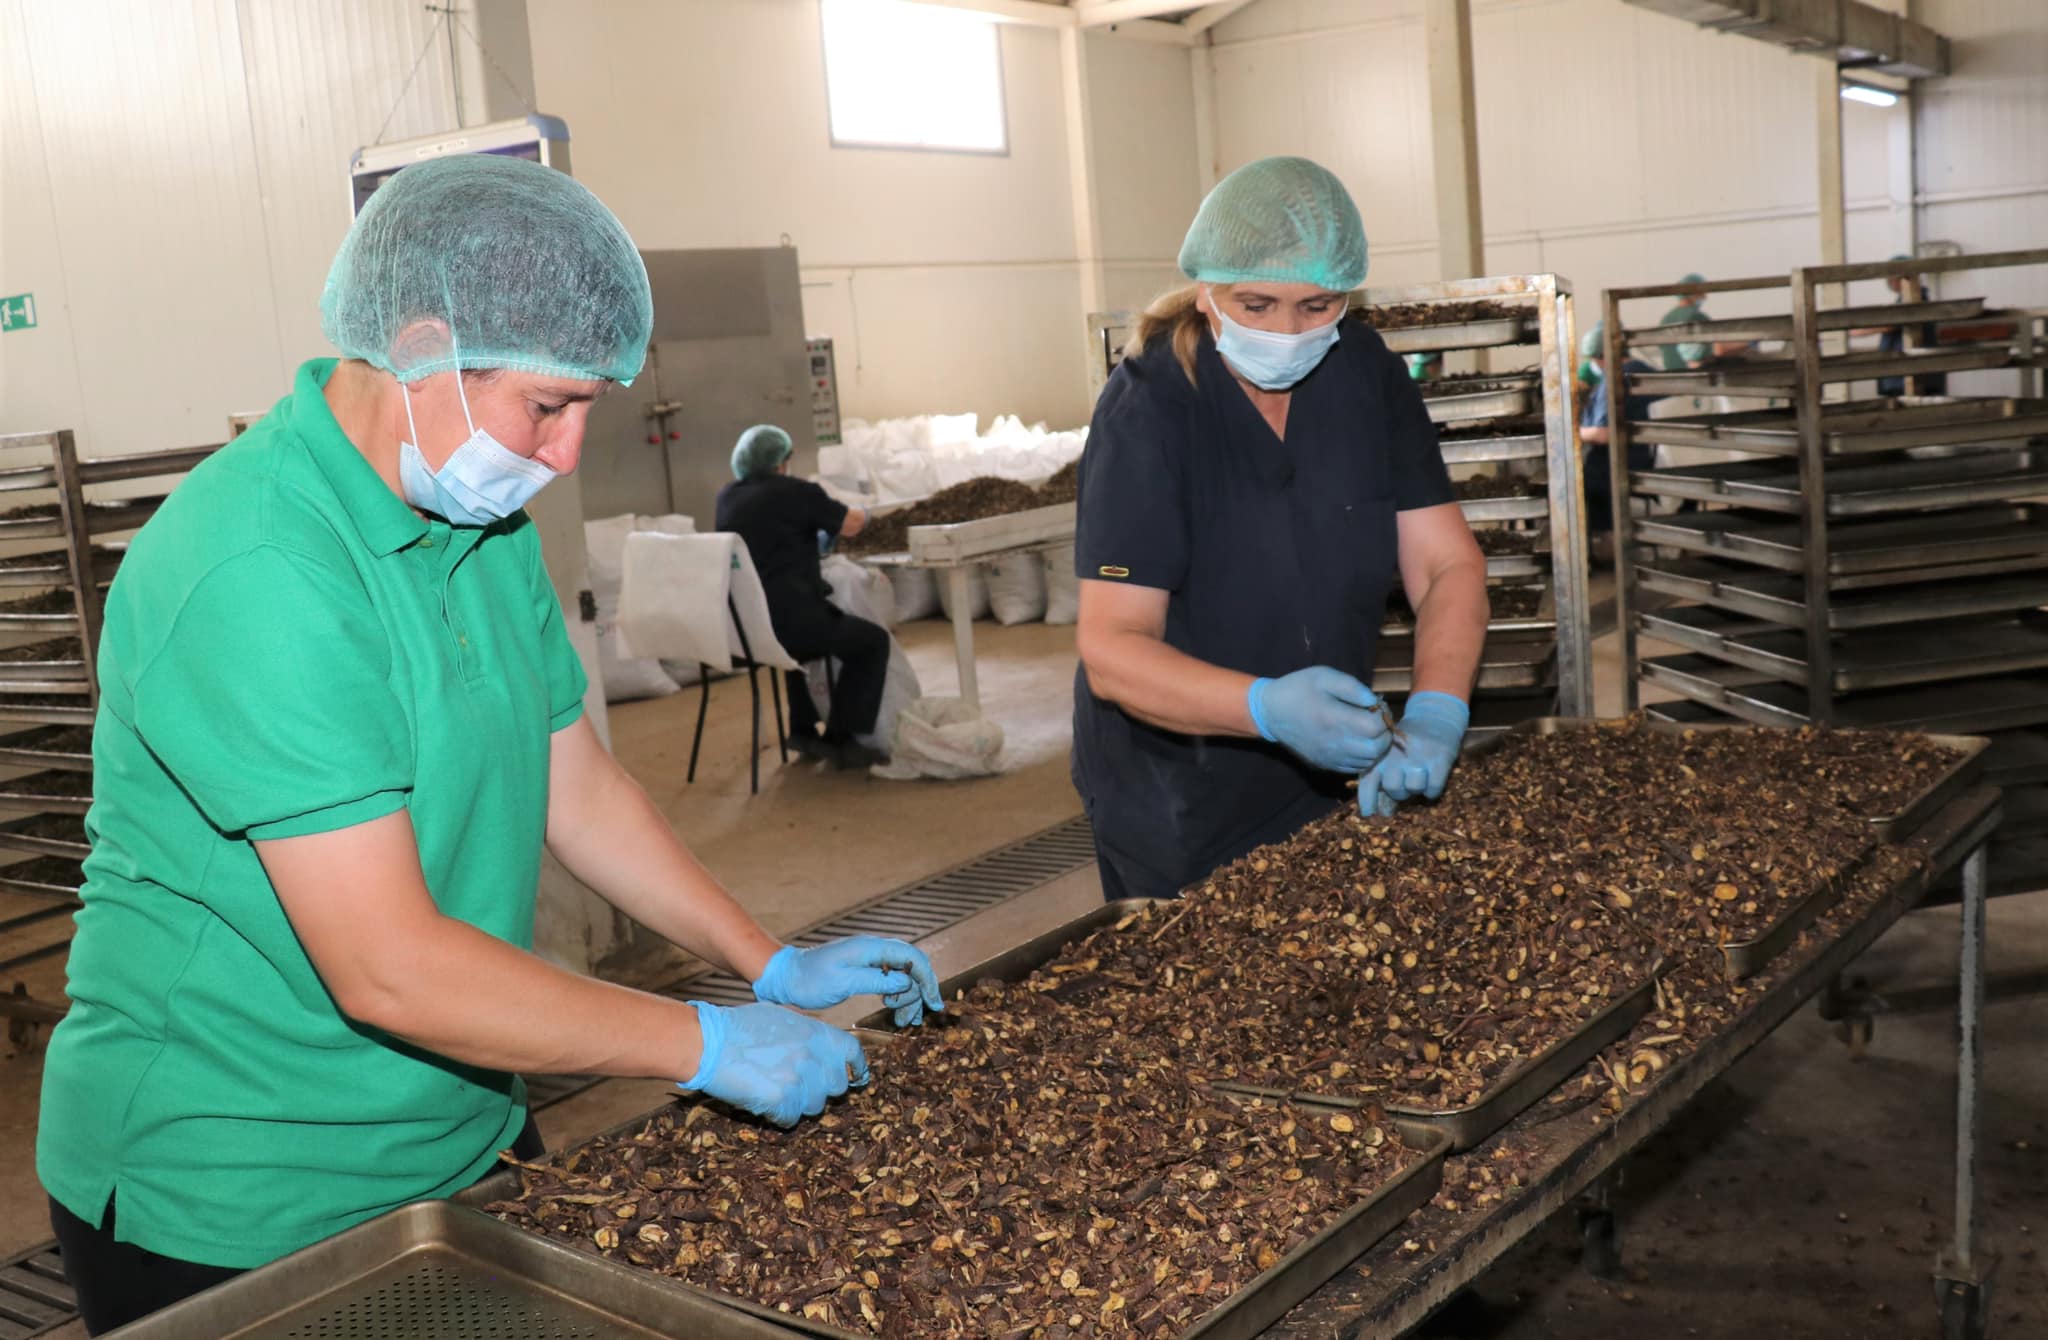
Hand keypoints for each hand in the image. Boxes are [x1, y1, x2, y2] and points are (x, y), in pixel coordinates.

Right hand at [678, 1001, 867, 1126]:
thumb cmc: (739, 1026)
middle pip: (836, 1087)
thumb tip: (817, 1045)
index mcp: (817, 1033)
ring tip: (775, 1089)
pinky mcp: (782, 1102)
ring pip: (814, 1106)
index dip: (856, 1068)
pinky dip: (779, 1115)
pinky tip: (764, 1101)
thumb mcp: (782, 1016)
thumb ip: (806, 1032)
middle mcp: (814, 1058)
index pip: (852, 1053)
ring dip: (799, 1103)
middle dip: (821, 1089)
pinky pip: (791, 1119)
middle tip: (799, 1084)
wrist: (710, 1042)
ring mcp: (800, 1081)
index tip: (856, 1077)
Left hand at [752, 937, 944, 1025]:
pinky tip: (893, 1009)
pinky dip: (896, 995)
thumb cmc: (810, 979)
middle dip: (917, 993)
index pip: (912, 957)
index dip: (927, 978)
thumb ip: (875, 980)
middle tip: (913, 1019)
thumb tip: (905, 982)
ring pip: (902, 975)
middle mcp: (874, 950)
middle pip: (911, 967)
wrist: (786, 976)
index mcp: (871, 948)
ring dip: (907, 998)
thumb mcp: (842, 982)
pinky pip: (889, 980)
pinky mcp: (864, 970)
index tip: (933, 1002)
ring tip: (902, 1020)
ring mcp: (869, 960)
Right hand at [1247, 667, 1393, 773]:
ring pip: (1368, 761)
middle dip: (1384, 734)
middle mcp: (1334, 743)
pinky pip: (1354, 767)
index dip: (1383, 716)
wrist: (1269, 713)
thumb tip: (1375, 701)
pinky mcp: (1325, 765)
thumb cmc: (1297, 689)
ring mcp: (1329, 757)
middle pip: (1377, 749)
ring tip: (1367, 730)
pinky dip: (1363, 757)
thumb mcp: (1324, 676)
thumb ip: (1353, 687)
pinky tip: (1356, 741)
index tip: (1376, 706)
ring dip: (1375, 747)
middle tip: (1376, 720)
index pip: (1376, 727)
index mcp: (1334, 718)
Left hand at [1358, 692, 1469, 814]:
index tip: (1368, 816)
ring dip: (1417, 789)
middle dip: (1399, 791)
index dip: (1367, 803)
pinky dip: (1432, 790)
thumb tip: (1373, 812)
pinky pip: (1432, 789)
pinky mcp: (1438, 760)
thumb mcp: (1387, 754)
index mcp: (1379, 755)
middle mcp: (1396, 756)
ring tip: (1419, 777)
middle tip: (1405, 782)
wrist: (1434, 718)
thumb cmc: (1406, 744)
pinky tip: (1431, 778)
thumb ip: (1378, 777)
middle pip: (1393, 789)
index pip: (1368, 783)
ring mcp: (1417, 757)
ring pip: (1414, 789)